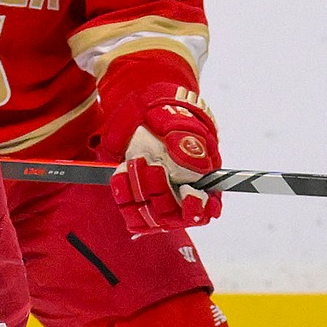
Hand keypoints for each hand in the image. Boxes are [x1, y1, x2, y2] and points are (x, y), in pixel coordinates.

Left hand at [96, 55, 220, 233]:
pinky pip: (130, 211)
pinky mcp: (136, 198)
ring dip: (139, 192)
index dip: (197, 207)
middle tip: (151, 166)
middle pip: (174, 216)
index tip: (189, 193)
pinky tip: (121, 174)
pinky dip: (123, 194)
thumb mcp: (181, 121)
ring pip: (150, 217)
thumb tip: (200, 166)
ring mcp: (158, 198)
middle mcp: (181, 195)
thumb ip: (190, 143)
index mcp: (202, 180)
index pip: (205, 209)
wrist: (143, 109)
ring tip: (134, 163)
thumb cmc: (170, 114)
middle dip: (161, 192)